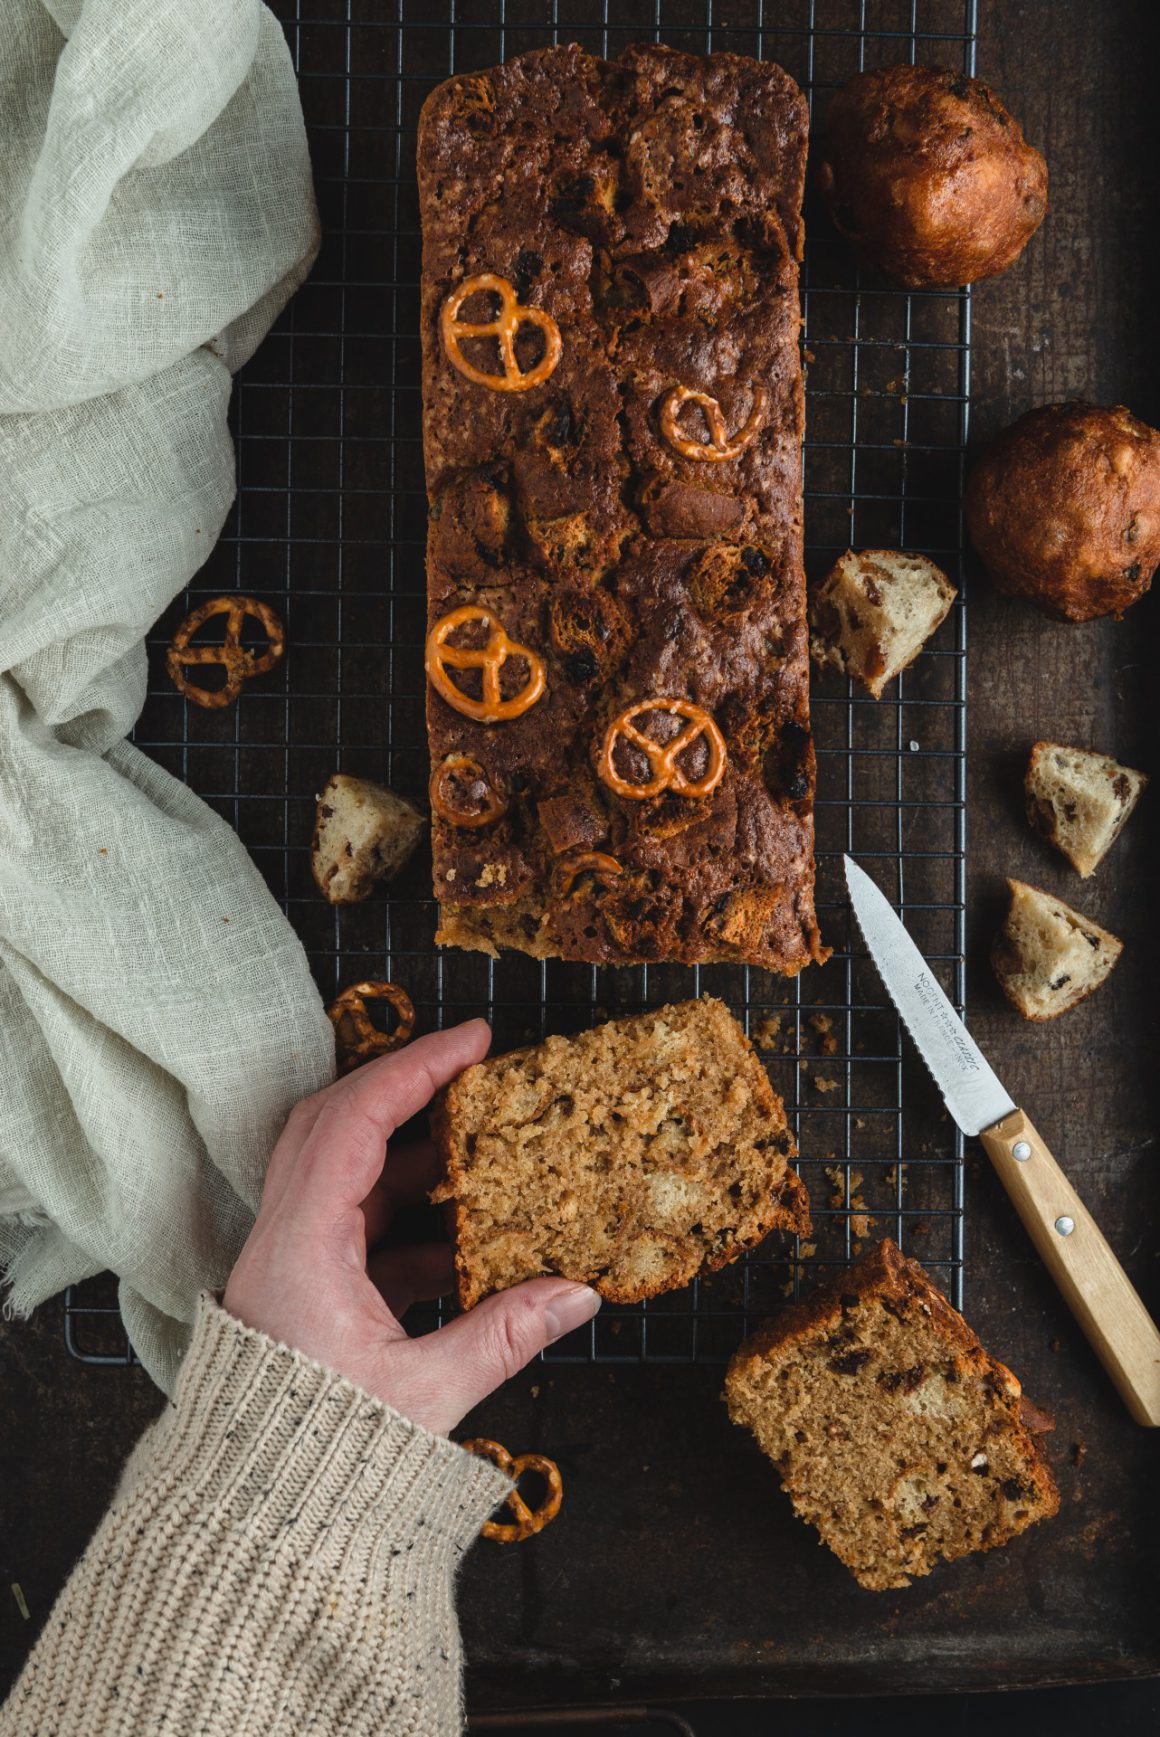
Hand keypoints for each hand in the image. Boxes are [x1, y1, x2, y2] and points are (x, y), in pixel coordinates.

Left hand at [223, 1020, 600, 1434]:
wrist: (249, 1516)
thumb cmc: (317, 1457)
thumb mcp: (422, 1395)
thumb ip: (502, 1336)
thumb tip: (579, 1295)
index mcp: (304, 1245)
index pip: (355, 1121)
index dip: (415, 1070)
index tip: (473, 1040)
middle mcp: (286, 1237)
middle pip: (336, 1121)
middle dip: (406, 1086)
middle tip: (472, 1068)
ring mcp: (290, 1258)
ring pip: (344, 1170)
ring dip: (412, 1153)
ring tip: (483, 1156)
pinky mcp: (303, 1286)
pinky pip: (354, 1222)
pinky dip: (408, 1215)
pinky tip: (463, 1244)